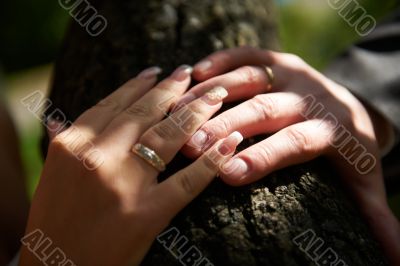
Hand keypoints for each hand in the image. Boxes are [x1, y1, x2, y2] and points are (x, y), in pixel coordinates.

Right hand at [19, 66, 242, 265]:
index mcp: (71, 145)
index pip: (112, 104)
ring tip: (216, 93)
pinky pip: (188, 180)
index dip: (137, 85)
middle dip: (172, 88)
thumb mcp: (49, 177)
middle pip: (144, 112)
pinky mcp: (148, 213)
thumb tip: (56, 119)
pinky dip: (213, 159)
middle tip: (191, 72)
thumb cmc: (52, 224)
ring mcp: (124, 184)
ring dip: (197, 111)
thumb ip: (59, 144)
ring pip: (168, 135)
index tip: (157, 72)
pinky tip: (231, 142)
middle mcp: (98, 157)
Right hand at [176, 47, 399, 263]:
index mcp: (333, 129)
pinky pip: (248, 54)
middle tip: (191, 147)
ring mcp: (294, 73)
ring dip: (213, 94)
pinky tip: (196, 72)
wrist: (350, 106)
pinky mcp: (278, 60)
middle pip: (267, 109)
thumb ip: (377, 219)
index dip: (264, 157)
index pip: (297, 142)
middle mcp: (312, 97)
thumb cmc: (348, 152)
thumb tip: (396, 263)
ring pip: (252, 79)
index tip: (227, 174)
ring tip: (179, 113)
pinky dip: (222, 60)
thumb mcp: (365, 183)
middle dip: (226, 127)